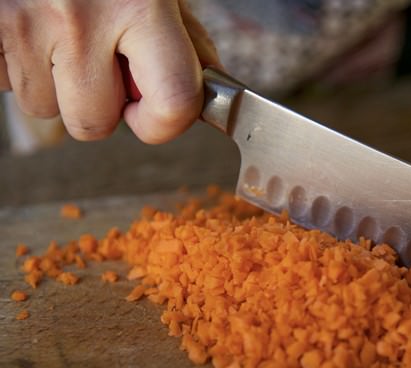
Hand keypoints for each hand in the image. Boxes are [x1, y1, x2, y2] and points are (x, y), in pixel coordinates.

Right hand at [0, 0, 218, 143]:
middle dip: (98, 106)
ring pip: (43, 108)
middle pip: (93, 124)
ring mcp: (24, 22)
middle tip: (97, 66)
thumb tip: (203, 94)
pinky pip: (4, 83)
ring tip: (58, 37)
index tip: (151, 113)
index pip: (174, 100)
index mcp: (140, 5)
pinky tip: (31, 32)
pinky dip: (17, 66)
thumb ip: (184, 40)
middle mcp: (80, 17)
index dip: (163, 124)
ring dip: (54, 85)